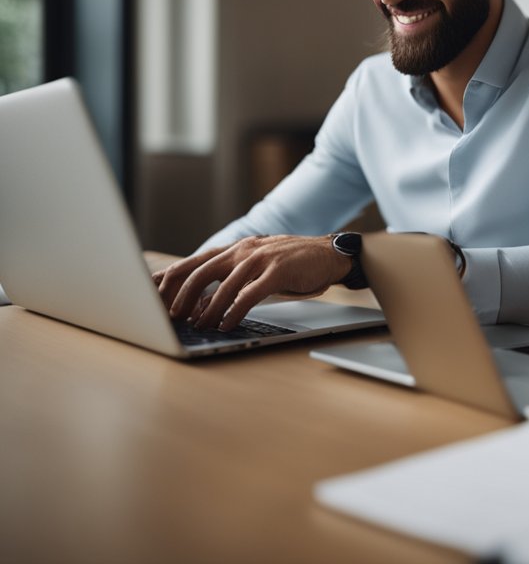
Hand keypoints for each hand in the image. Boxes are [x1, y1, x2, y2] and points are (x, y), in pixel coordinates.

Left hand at [153, 235, 349, 330]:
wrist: (329, 254)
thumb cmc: (292, 264)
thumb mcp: (255, 267)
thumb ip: (229, 280)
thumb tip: (198, 305)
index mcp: (234, 250)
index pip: (191, 264)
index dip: (168, 282)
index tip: (152, 301)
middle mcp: (242, 251)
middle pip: (198, 272)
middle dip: (179, 298)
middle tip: (170, 319)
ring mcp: (260, 259)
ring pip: (222, 285)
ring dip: (206, 309)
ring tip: (197, 326)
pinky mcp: (278, 271)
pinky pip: (249, 294)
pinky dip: (234, 311)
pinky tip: (227, 324)